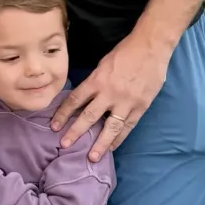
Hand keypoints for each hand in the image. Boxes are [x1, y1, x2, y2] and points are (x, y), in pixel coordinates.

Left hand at [52, 31, 171, 161]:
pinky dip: (119, 138)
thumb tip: (85, 97)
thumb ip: (95, 81)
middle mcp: (109, 93)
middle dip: (75, 132)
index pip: (75, 99)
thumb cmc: (125, 52)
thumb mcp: (103, 63)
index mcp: (97, 80)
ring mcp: (126, 102)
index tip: (54, 125)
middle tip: (64, 145)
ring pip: (110, 127)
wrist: (151, 47)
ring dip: (100, 143)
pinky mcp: (141, 107)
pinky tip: (112, 147)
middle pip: (89, 116)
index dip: (63, 113)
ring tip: (91, 157)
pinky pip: (127, 126)